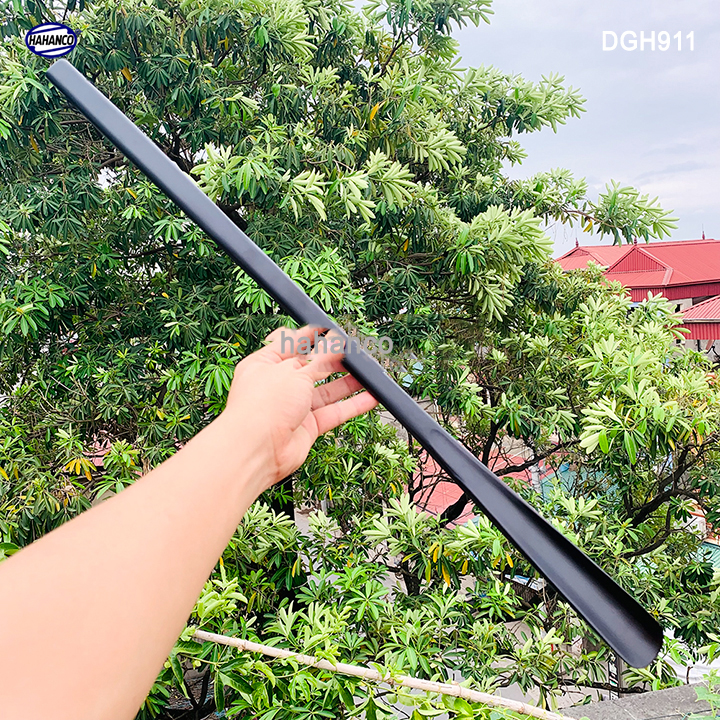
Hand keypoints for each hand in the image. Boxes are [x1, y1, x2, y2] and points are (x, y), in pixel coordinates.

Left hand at [222, 326, 377, 488]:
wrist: (256, 450)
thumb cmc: (261, 407)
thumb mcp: (295, 371)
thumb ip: (320, 359)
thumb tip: (336, 344)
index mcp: (265, 364)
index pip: (292, 344)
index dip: (313, 336)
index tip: (333, 331)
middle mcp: (279, 385)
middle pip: (312, 368)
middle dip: (335, 361)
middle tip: (357, 354)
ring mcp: (293, 407)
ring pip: (326, 391)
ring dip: (348, 383)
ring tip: (369, 374)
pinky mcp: (307, 427)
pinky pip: (334, 412)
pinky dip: (353, 406)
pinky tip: (370, 398)